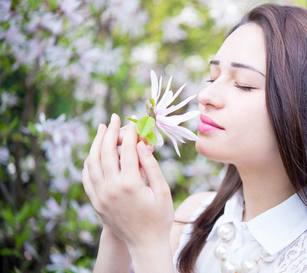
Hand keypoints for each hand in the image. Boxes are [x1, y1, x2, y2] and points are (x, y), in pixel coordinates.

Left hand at [82, 114, 173, 250]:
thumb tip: (141, 144)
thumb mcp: (162, 191)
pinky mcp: (96, 202)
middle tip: (114, 117)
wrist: (145, 244)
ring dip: (96, 143)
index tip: (135, 122)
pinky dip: (89, 162)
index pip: (128, 149)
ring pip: (92, 162)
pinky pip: (87, 178)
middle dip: (110, 131)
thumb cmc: (159, 218)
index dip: (131, 133)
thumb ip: (151, 166)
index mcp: (131, 184)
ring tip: (101, 129)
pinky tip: (94, 153)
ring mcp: (101, 196)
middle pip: (106, 151)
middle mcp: (112, 188)